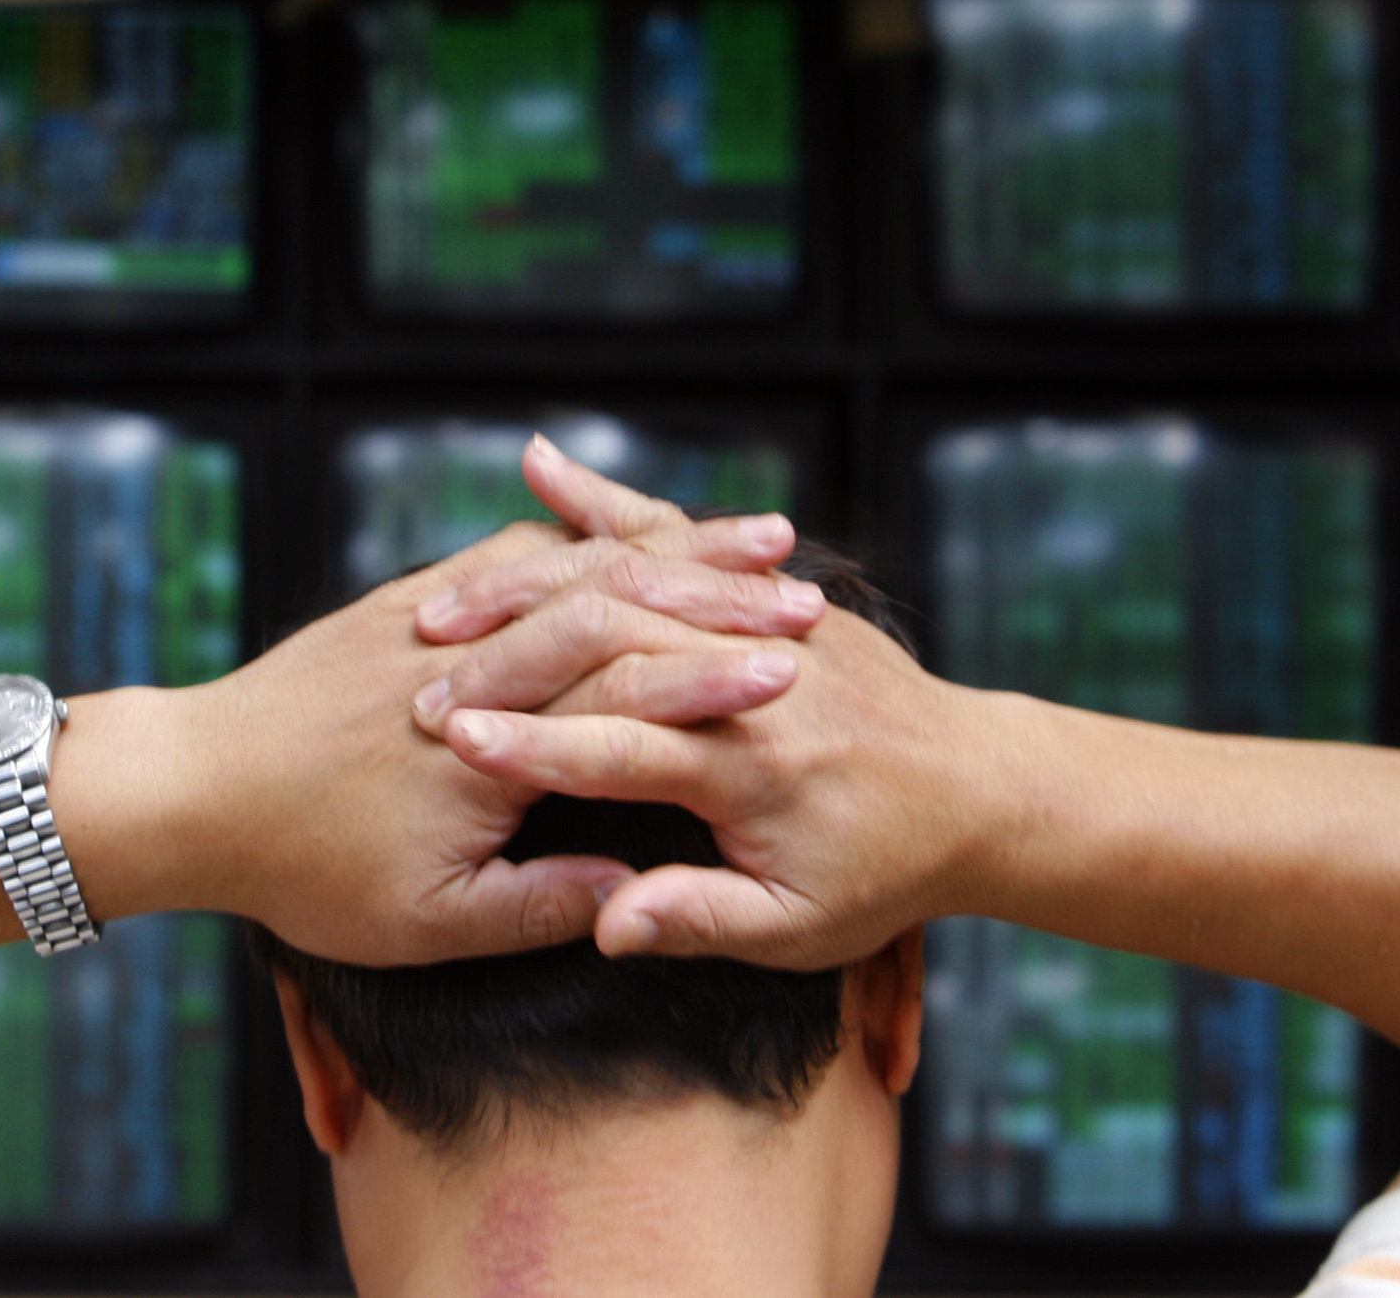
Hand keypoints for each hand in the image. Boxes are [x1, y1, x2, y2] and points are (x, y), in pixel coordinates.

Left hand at [107, 500, 822, 967]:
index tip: (800, 677)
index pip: (631, 695)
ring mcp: (440, 610)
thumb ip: (540, 905)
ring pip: (579, 560)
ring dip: (672, 552)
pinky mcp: (413, 595)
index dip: (721, 683)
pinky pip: (522, 546)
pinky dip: (594, 539)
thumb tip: (634, 901)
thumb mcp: (428, 921)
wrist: (191, 785)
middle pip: (623, 605)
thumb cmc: (308, 871)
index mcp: (491, 742)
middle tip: (811, 598)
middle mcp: (473, 654)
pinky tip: (653, 541)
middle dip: (723, 597)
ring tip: (760, 545)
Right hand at [428, 454, 1002, 972]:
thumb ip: (701, 916)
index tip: (455, 741)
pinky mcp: (766, 592)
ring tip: (444, 596)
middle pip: (612, 647)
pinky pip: (679, 538)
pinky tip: (541, 471)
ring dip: (533, 581)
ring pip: (639, 574)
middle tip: (415, 668)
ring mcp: (765, 624)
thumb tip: (613, 924)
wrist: (985, 793)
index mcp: (758, 768)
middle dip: (507, 658)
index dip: (538, 745)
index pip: (627, 747)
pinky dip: (608, 505)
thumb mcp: (801, 928)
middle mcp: (759, 681)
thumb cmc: (889, 875)